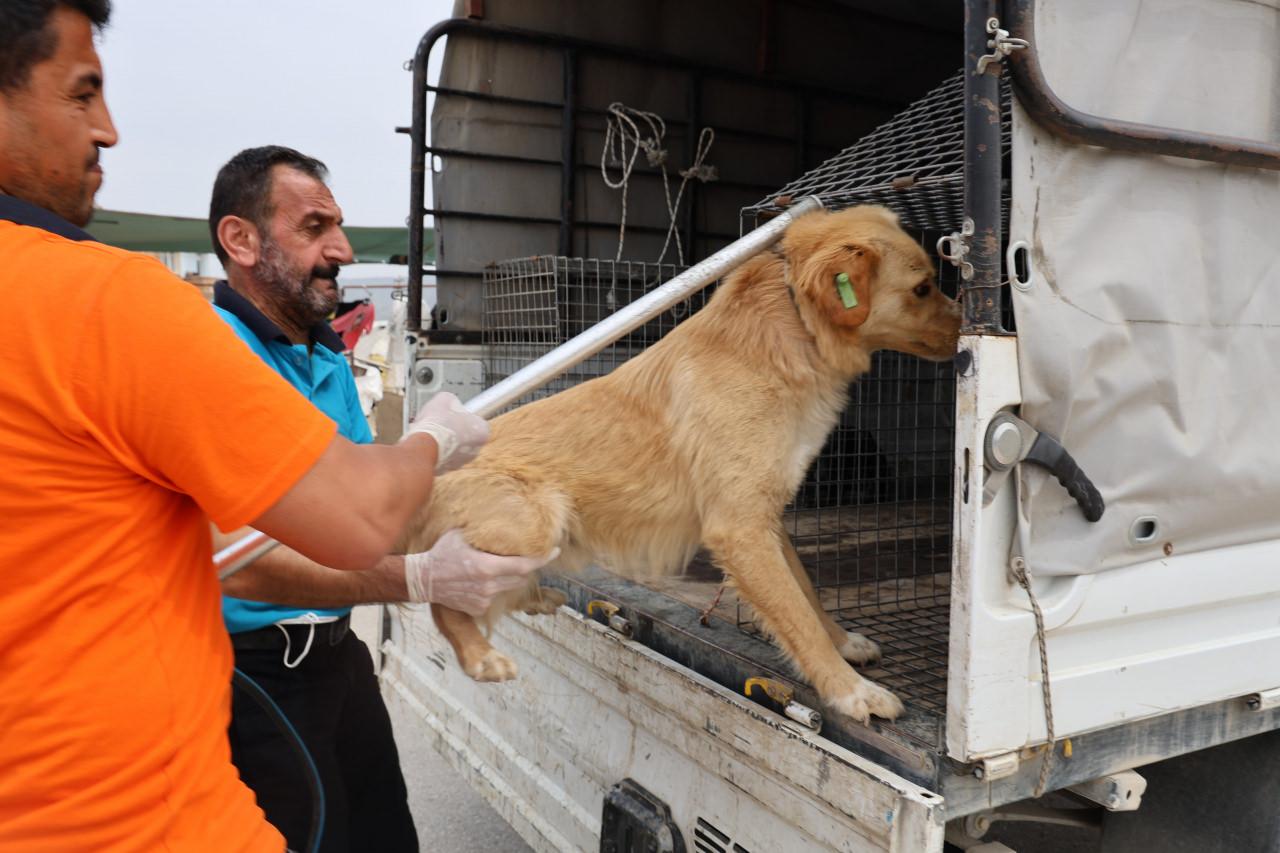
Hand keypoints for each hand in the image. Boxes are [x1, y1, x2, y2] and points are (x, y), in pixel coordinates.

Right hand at [404, 392, 488, 472]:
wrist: (422, 447)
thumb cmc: (437, 425)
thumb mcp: (444, 399)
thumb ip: (452, 401)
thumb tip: (449, 402)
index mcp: (482, 432)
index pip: (475, 419)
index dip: (460, 413)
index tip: (453, 411)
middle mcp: (475, 450)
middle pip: (463, 433)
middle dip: (451, 427)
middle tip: (440, 419)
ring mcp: (461, 461)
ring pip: (451, 445)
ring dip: (442, 438)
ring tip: (430, 430)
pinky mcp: (446, 469)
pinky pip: (441, 455)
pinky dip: (434, 449)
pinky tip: (425, 441)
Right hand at [404, 529, 558, 615]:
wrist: (424, 580)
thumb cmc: (442, 553)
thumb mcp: (461, 535)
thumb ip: (483, 531)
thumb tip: (502, 514)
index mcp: (487, 567)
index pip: (525, 565)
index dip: (543, 559)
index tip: (555, 551)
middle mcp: (489, 586)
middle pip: (521, 577)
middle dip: (527, 566)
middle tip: (526, 555)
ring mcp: (484, 599)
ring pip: (510, 587)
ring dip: (510, 577)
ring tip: (499, 566)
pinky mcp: (478, 608)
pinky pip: (496, 597)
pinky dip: (495, 588)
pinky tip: (481, 580)